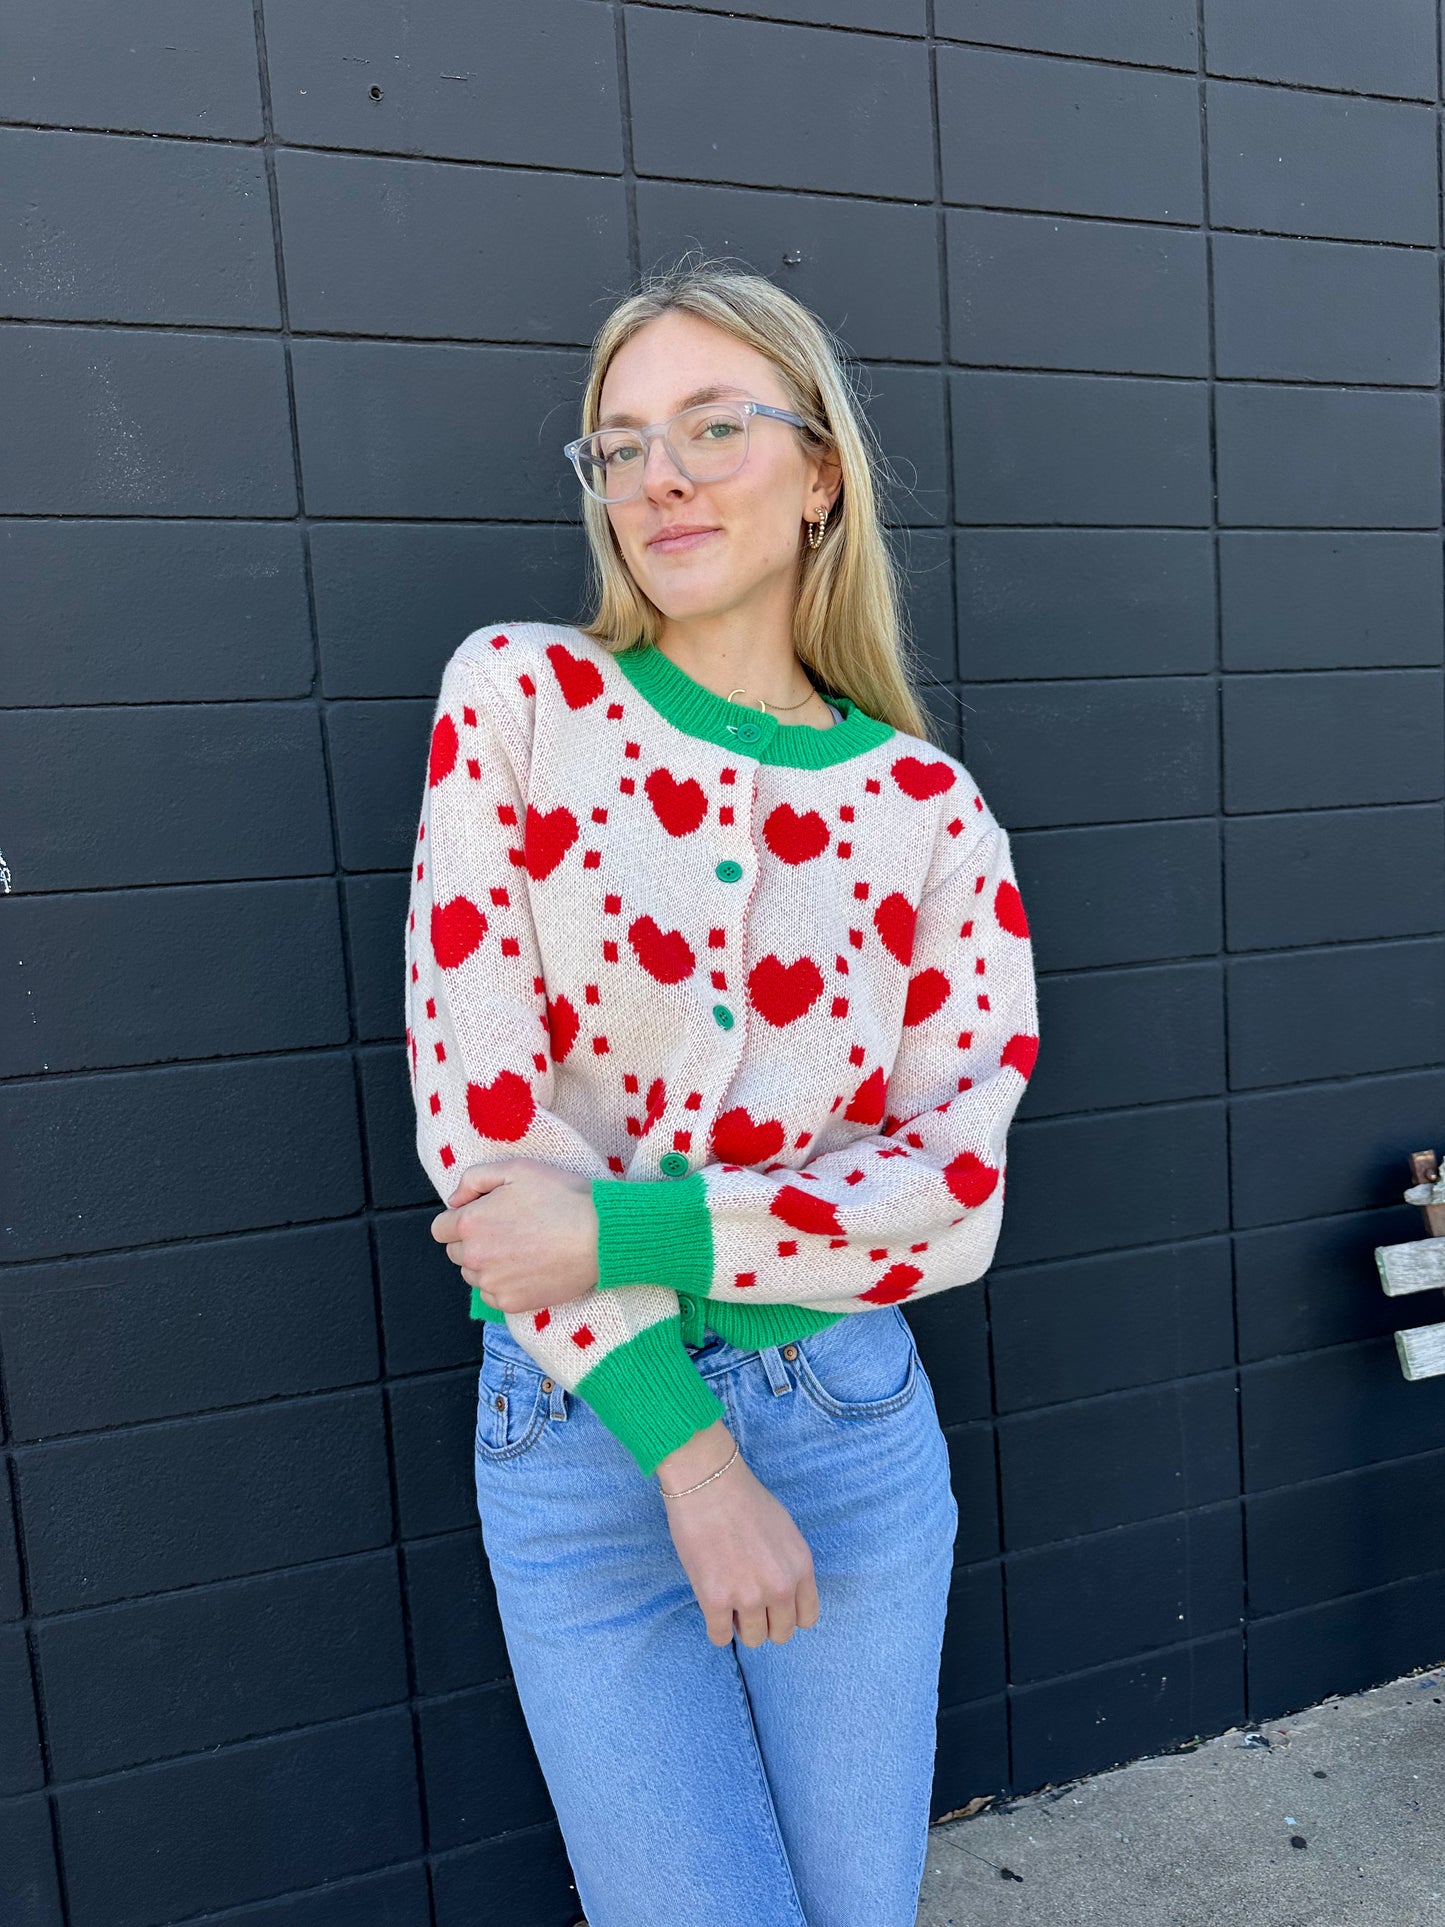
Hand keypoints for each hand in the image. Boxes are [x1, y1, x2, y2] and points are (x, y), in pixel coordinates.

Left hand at [431, 1158, 597, 1312]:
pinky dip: (504, 1283)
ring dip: (487, 1263)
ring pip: (473, 1275)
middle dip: (473, 1240)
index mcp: (470, 1223)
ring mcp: (492, 1284)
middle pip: (456, 1253)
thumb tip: (454, 1201)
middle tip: (508, 1229)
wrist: (600, 1235)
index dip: (460, 1218)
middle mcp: (474, 1258)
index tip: (484, 1215)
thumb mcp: (516, 1169)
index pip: (440, 1228)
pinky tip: (529, 1267)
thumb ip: (474, 1179)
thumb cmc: (562, 1197)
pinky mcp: (512, 1304)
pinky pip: (493, 1295)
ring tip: (522, 1248)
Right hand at [657, 1422, 819, 1647]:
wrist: (709, 1483)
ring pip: (752, 1639)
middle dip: (764, 1622)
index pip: (807, 1618)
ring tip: (728, 1599)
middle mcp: (780, 1586)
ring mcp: (748, 1596)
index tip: (772, 1606)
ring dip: (740, 1624)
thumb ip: (789, 1566)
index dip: (787, 1615)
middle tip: (747, 1603)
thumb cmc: (744, 1499)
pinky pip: (720, 1638)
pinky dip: (716, 1628)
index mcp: (801, 1567)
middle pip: (780, 1634)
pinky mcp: (715, 1600)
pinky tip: (712, 1606)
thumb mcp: (785, 1532)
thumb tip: (782, 1594)